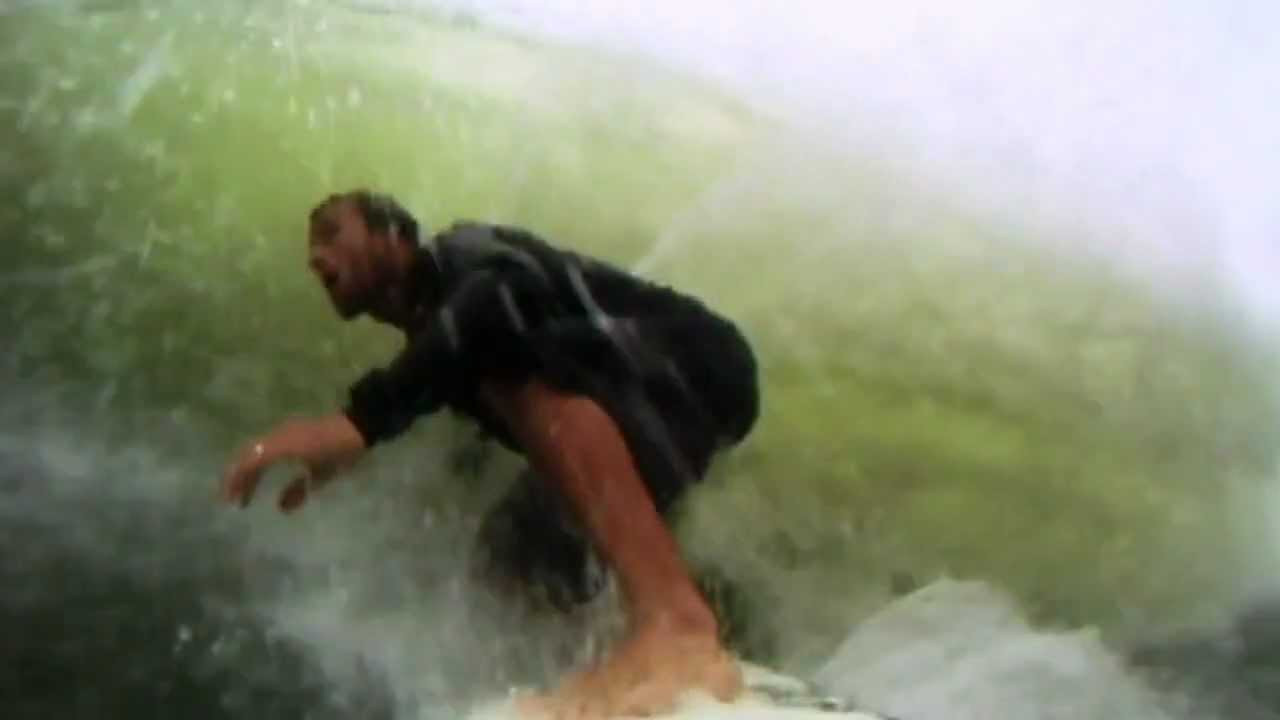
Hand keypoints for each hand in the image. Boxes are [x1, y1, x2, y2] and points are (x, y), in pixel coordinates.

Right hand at [220, 414, 366, 511]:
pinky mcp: (291, 432)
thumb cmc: (341, 451)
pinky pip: (267, 448)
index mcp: (281, 446)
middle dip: (238, 478)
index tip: (231, 502)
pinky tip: (264, 479)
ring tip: (246, 495)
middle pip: (248, 456)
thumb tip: (281, 507)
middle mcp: (277, 436)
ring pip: (255, 451)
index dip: (237, 481)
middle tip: (234, 500)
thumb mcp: (323, 474)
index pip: (249, 462)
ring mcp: (283, 431)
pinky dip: (260, 464)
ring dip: (248, 472)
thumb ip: (300, 489)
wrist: (359, 425)